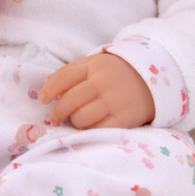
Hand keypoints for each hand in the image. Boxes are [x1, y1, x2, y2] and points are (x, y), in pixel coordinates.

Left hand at [38, 53, 154, 129]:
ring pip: (82, 117)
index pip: (64, 77)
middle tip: (56, 117)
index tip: (42, 99)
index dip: (50, 89)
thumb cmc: (115, 73)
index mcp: (93, 66)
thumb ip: (71, 71)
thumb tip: (47, 83)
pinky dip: (89, 130)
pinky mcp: (124, 118)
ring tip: (77, 119)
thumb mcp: (94, 64)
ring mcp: (114, 101)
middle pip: (71, 99)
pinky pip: (98, 129)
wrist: (152, 81)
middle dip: (58, 111)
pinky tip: (89, 126)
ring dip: (74, 121)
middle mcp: (103, 82)